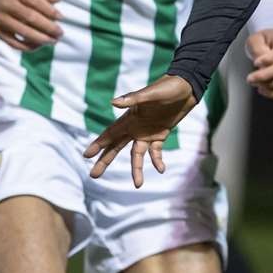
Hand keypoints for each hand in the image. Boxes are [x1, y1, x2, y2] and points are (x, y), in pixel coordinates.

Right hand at [0, 0, 61, 50]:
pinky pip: (14, 43)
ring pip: (23, 32)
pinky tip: (38, 46)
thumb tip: (57, 0)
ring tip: (53, 41)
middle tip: (59, 33)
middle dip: (48, 27)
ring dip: (40, 39)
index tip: (60, 17)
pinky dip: (28, 47)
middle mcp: (7, 5)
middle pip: (30, 17)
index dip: (49, 10)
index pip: (34, 0)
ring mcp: (1, 20)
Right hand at [83, 75, 197, 186]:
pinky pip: (156, 152)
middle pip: (116, 147)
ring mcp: (147, 133)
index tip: (86, 156)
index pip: (110, 134)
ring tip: (137, 185)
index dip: (98, 144)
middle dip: (105, 160)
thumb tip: (113, 102)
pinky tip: (161, 169)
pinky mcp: (160, 135)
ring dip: (136, 169)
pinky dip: (157, 161)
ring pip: (137, 155)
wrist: (186, 88)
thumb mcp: (150, 94)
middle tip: (94, 175)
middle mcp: (135, 127)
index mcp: (130, 117)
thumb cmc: (166, 87)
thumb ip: (133, 99)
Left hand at [245, 29, 272, 98]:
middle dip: (264, 76)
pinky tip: (264, 91)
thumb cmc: (263, 42)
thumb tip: (263, 66)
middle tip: (250, 79)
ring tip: (256, 84)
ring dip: (269, 86)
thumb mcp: (256, 39)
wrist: (271, 45)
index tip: (255, 63)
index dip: (268, 59)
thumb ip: (258, 49)